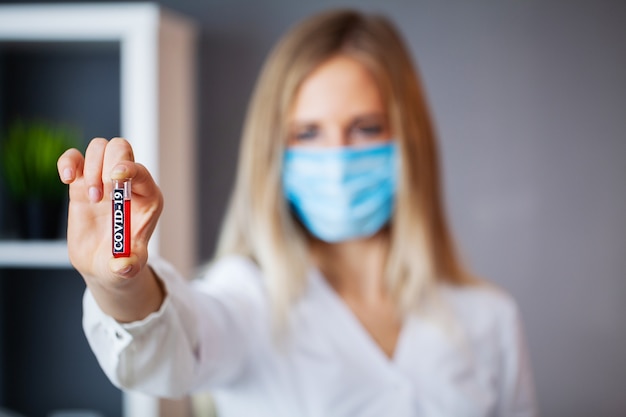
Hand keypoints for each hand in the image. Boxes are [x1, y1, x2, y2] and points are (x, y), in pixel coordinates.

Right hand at [57, 137, 162, 301]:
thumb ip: (127, 267)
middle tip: (98, 196)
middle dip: (107, 164)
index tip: (115, 177)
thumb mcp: (128, 268)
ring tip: (91, 199)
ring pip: (99, 148)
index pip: (141, 171)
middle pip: (121, 148)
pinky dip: (68, 161)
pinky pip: (75, 157)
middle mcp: (128, 183)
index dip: (130, 168)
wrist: (103, 263)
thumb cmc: (122, 261)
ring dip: (91, 168)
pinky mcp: (82, 182)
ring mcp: (104, 180)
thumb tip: (122, 266)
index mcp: (148, 198)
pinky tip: (66, 178)